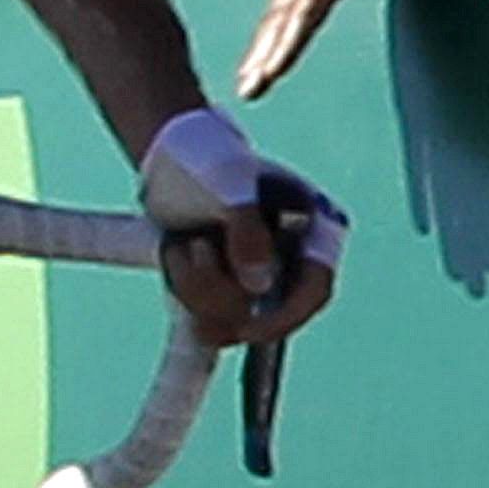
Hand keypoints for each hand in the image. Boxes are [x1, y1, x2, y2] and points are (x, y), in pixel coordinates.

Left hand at [140, 105, 349, 342]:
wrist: (170, 161)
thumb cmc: (209, 160)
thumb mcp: (228, 182)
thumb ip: (247, 228)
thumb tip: (259, 285)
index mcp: (318, 226)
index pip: (316, 287)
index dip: (284, 316)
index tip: (244, 327)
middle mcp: (298, 257)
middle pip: (272, 313)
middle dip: (222, 293)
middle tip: (190, 250)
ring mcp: (266, 276)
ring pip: (237, 318)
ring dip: (197, 288)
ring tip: (182, 242)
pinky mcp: (233, 289)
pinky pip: (213, 317)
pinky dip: (188, 294)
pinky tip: (178, 257)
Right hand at [239, 0, 397, 95]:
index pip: (301, 11)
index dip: (288, 40)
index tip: (274, 67)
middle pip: (278, 25)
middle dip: (264, 57)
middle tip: (250, 89)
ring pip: (271, 27)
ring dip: (258, 57)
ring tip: (247, 88)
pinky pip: (274, 26)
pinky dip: (263, 49)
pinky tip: (254, 73)